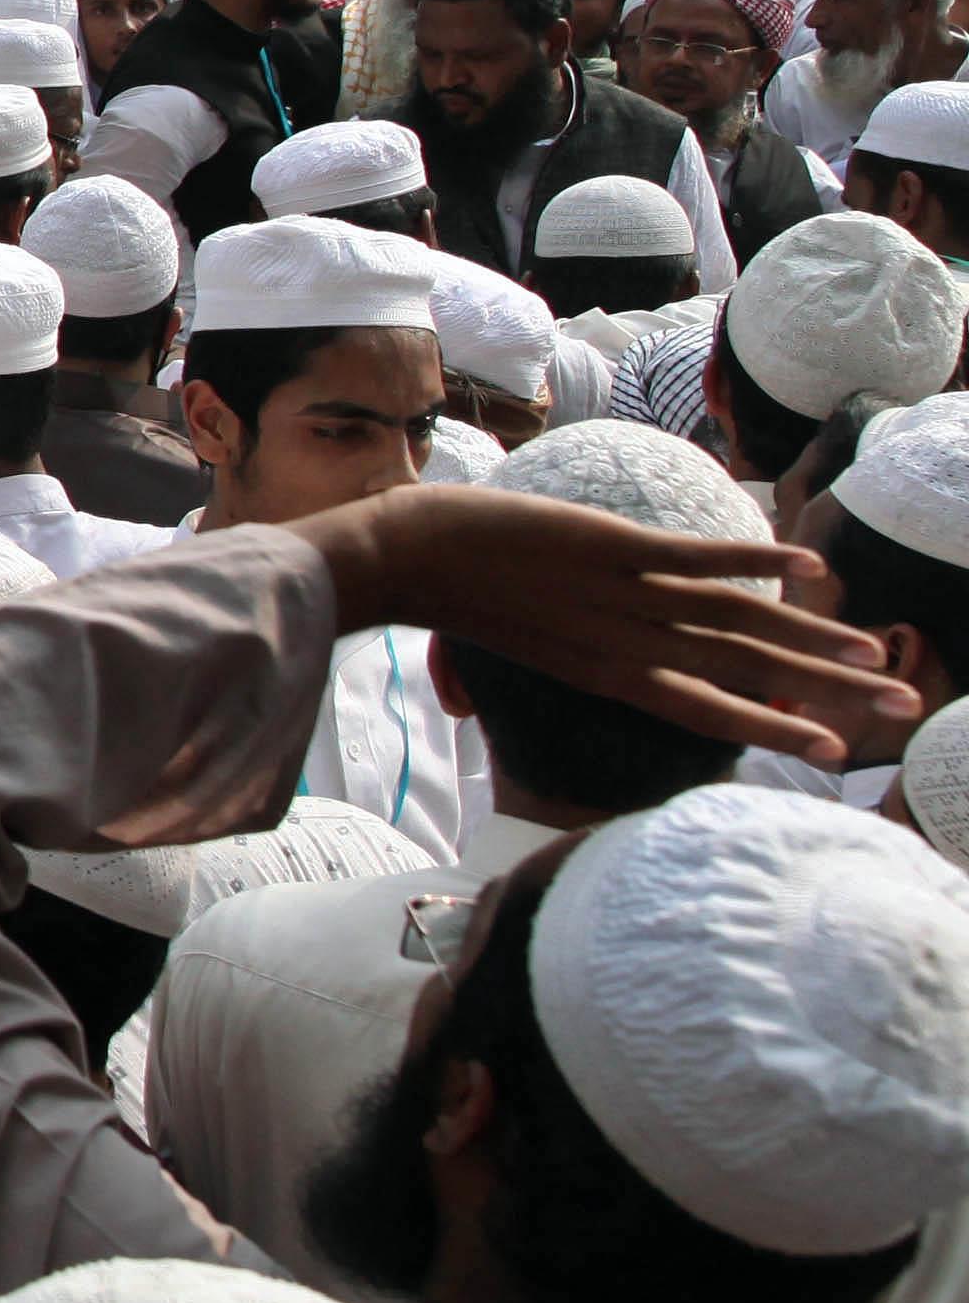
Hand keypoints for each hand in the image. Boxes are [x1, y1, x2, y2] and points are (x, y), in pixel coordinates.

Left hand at [310, 484, 902, 766]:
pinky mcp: (611, 550)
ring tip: (879, 655)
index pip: (709, 710)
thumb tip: (526, 682)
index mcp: (606, 674)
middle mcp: (626, 645)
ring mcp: (622, 598)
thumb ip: (547, 660)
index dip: (774, 728)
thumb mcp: (512, 645)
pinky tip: (807, 566)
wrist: (401, 560)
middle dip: (828, 694)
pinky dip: (755, 560)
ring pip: (740, 623)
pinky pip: (698, 559)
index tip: (835, 751)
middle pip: (748, 675)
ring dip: (816, 637)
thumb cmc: (449, 596)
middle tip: (902, 710)